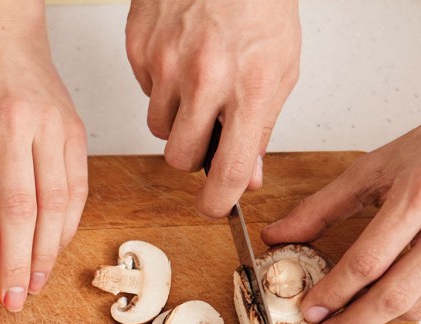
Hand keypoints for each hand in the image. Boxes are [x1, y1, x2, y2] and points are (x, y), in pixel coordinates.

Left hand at [0, 1, 87, 311]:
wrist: (2, 38)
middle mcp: (14, 123)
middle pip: (21, 209)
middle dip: (17, 263)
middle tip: (14, 298)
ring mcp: (51, 126)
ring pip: (55, 204)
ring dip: (46, 253)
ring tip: (36, 284)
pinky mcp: (75, 131)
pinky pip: (76, 190)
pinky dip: (66, 227)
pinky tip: (54, 250)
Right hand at [125, 0, 300, 216]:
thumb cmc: (259, 4)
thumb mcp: (280, 68)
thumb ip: (262, 128)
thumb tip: (250, 177)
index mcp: (250, 88)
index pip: (230, 170)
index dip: (219, 201)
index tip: (215, 207)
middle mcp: (206, 79)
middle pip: (180, 157)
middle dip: (191, 155)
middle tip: (205, 133)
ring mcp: (167, 64)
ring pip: (158, 128)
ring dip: (175, 119)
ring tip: (195, 85)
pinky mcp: (140, 50)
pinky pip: (144, 91)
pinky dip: (160, 85)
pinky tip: (180, 58)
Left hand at [262, 55, 420, 323]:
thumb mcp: (380, 165)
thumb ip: (323, 205)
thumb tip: (277, 235)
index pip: (367, 261)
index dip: (333, 293)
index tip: (309, 310)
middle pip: (394, 295)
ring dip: (382, 318)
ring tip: (352, 323)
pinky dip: (419, 298)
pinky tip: (402, 290)